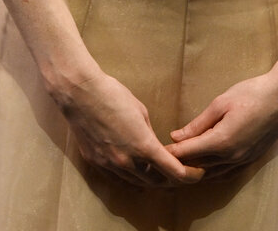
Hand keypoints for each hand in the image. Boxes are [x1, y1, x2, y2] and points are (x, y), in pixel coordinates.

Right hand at [59, 70, 204, 187]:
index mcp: (144, 146)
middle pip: (156, 182)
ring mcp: (110, 165)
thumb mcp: (140, 110)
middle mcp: (127, 162)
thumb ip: (148, 133)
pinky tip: (135, 172)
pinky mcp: (96, 163)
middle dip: (171, 180)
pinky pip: (117, 179)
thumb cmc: (112, 95)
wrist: (80, 93)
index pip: (173, 172)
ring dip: (150, 180)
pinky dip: (130, 178)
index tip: (197, 173)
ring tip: (159, 174)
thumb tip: (152, 144)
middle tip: (180, 172)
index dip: (189, 175)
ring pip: (136, 184)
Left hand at [166, 71, 277, 179]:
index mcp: (222, 142)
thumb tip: (176, 137)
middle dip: (180, 164)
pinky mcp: (250, 160)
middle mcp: (232, 157)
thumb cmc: (251, 93)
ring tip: (179, 164)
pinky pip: (226, 173)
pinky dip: (212, 172)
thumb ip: (198, 123)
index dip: (171, 153)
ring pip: (212, 174)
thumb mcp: (221, 103)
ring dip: (195, 170)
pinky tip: (204, 166)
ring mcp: (242, 161)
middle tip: (163, 158)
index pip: (189, 154)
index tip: (156, 150)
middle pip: (198, 167)